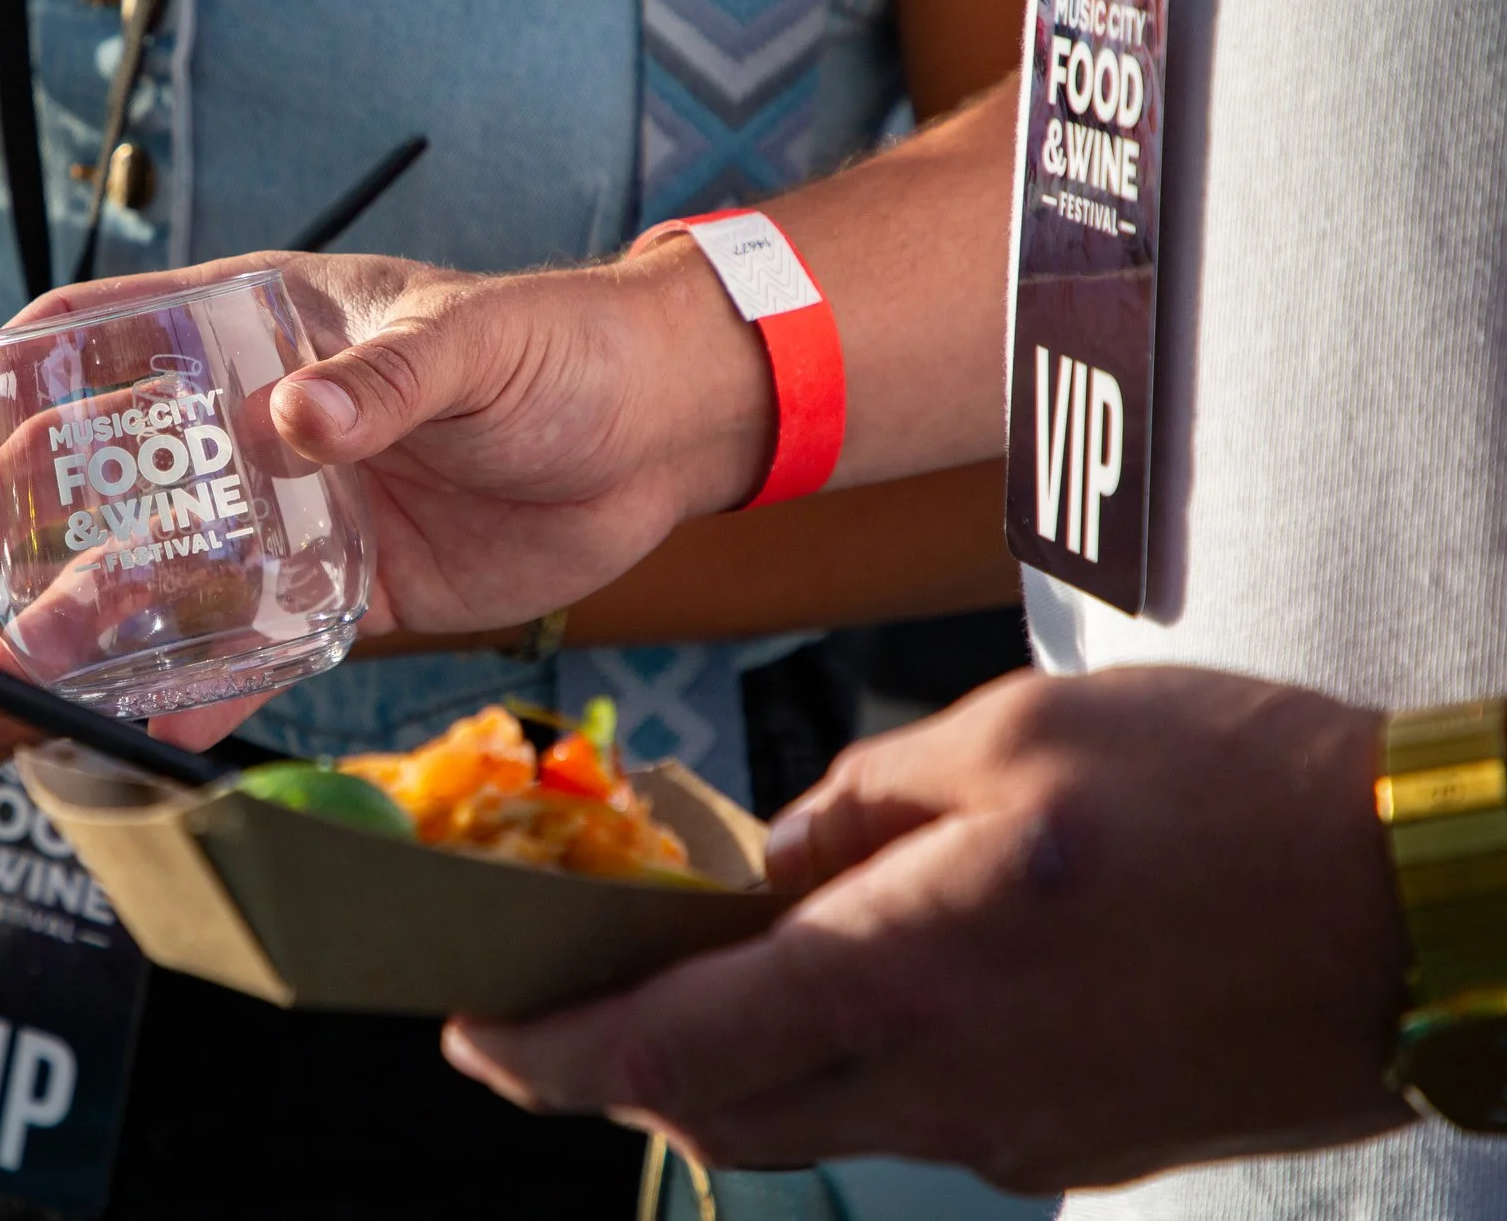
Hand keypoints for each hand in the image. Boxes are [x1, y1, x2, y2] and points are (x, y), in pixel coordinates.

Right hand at [0, 249, 773, 638]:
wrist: (658, 436)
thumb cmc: (561, 347)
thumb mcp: (473, 343)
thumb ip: (387, 380)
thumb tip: (301, 420)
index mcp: (259, 330)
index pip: (97, 336)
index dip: (4, 385)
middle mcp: (251, 422)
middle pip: (100, 465)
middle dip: (15, 515)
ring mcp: (287, 510)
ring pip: (156, 564)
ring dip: (82, 610)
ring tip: (17, 660)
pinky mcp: (337, 589)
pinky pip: (247, 645)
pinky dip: (195, 689)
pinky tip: (141, 731)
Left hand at [442, 667, 1414, 1192]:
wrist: (1425, 906)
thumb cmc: (1227, 787)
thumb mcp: (1011, 735)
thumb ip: (857, 808)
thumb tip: (764, 867)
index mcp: (912, 968)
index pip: (669, 1050)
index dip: (545, 1056)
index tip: (472, 1031)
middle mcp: (948, 1084)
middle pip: (719, 1117)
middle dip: (616, 1072)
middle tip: (561, 1004)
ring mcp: (1016, 1136)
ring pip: (812, 1127)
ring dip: (728, 1067)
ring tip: (703, 975)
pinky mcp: (1072, 1148)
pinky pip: (910, 1123)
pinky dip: (842, 1066)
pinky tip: (856, 983)